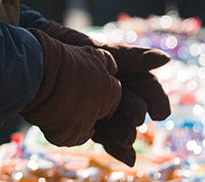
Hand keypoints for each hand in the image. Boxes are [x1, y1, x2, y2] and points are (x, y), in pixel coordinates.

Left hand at [39, 21, 171, 164]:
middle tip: (136, 118)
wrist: (38, 58)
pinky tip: (127, 157)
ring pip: (119, 124)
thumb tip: (166, 60)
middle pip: (134, 107)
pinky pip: (103, 136)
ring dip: (125, 133)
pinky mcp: (85, 123)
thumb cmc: (72, 48)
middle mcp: (115, 91)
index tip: (160, 112)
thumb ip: (134, 57)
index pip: (147, 88)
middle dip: (135, 113)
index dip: (156, 100)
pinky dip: (115, 147)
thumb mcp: (104, 53)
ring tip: (126, 139)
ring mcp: (100, 107)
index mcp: (124, 72)